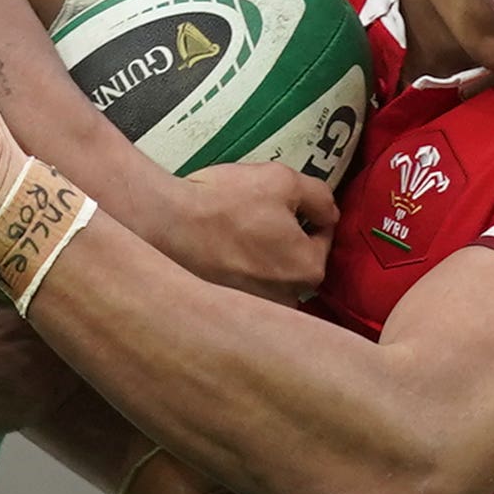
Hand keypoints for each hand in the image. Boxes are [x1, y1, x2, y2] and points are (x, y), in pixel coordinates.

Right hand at [156, 161, 337, 302]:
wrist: (165, 226)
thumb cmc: (223, 203)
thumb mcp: (283, 180)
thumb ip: (319, 195)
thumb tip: (328, 212)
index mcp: (308, 270)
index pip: (322, 236)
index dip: (305, 212)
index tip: (279, 202)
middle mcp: (286, 300)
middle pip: (294, 262)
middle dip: (282, 241)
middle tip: (253, 217)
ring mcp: (254, 311)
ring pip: (267, 279)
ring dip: (258, 261)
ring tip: (232, 236)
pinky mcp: (224, 313)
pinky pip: (240, 290)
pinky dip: (233, 274)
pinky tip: (217, 253)